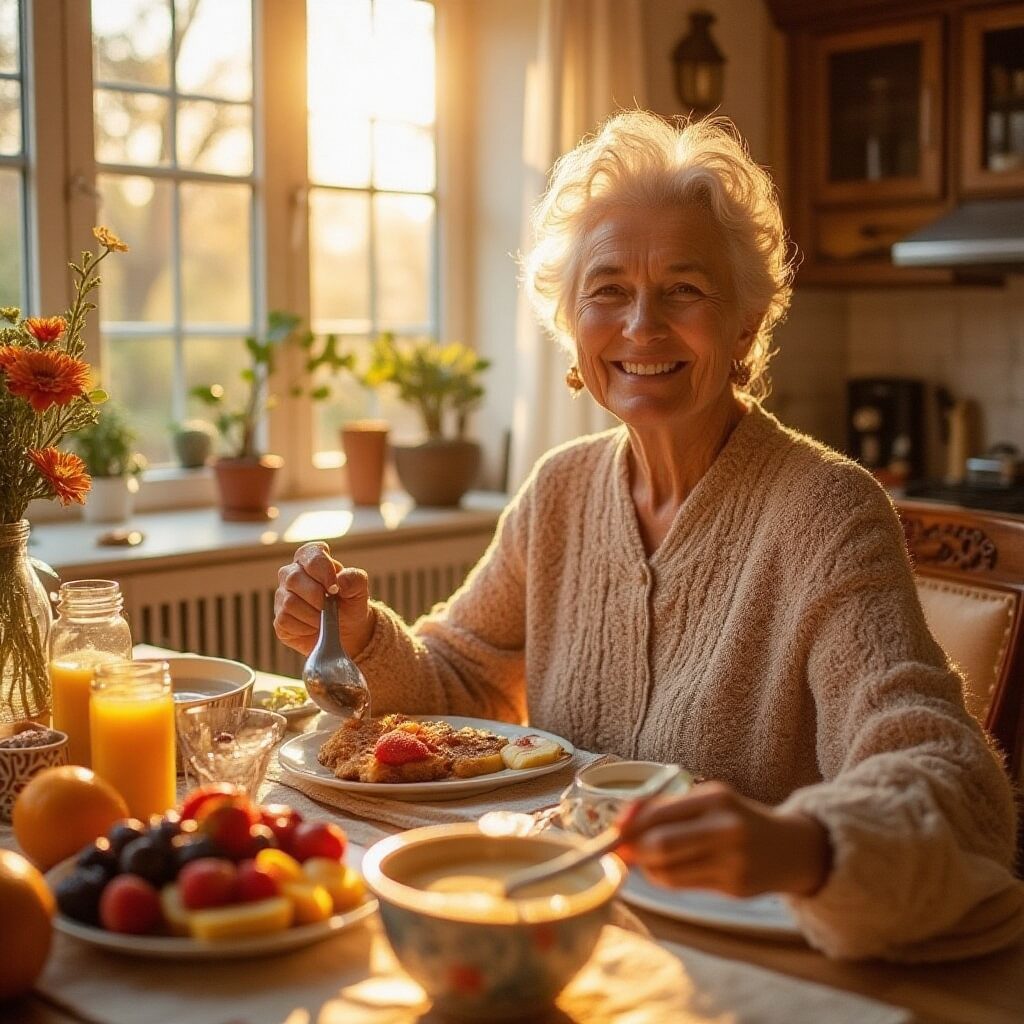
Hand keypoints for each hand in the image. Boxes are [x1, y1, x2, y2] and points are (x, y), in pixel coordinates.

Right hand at [273, 541, 373, 658]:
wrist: (346, 630)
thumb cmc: (349, 603)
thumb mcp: (359, 590)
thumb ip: (355, 579)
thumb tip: (341, 579)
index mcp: (312, 559)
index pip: (311, 554)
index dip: (323, 570)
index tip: (335, 588)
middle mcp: (292, 573)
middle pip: (294, 578)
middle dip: (317, 597)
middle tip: (331, 607)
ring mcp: (282, 594)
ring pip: (290, 601)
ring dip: (313, 615)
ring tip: (325, 619)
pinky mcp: (280, 617)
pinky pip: (285, 619)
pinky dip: (305, 627)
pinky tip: (314, 627)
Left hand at [618, 781, 830, 897]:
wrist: (790, 848)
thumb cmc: (738, 819)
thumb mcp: (709, 801)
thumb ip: (667, 809)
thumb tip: (622, 826)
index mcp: (716, 797)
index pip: (659, 813)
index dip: (630, 825)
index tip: (614, 832)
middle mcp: (726, 827)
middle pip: (660, 845)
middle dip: (635, 850)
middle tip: (624, 851)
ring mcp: (733, 860)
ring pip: (667, 871)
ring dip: (647, 868)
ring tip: (648, 861)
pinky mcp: (735, 888)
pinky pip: (683, 886)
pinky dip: (666, 878)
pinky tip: (669, 870)